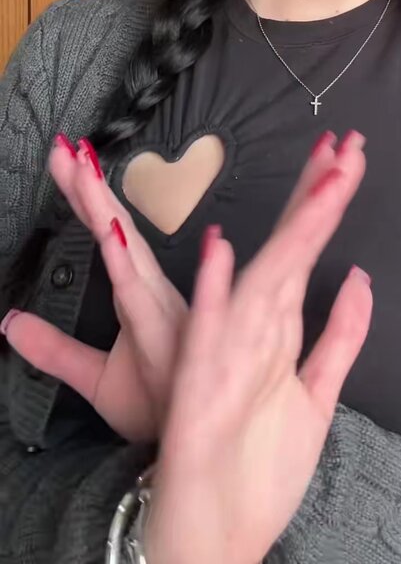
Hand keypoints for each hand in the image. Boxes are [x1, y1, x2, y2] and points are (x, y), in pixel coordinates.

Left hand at [2, 136, 187, 440]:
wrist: (192, 445)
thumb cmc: (158, 405)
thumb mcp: (93, 378)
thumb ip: (53, 350)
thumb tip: (8, 323)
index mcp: (138, 292)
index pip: (106, 232)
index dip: (84, 195)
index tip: (64, 157)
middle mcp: (149, 289)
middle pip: (113, 227)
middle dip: (87, 185)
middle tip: (64, 145)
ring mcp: (157, 305)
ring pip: (123, 246)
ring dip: (103, 205)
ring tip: (83, 168)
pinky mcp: (161, 331)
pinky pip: (140, 290)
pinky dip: (129, 259)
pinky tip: (115, 232)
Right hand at [145, 130, 372, 563]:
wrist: (211, 531)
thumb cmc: (256, 464)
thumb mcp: (316, 394)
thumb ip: (341, 335)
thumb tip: (360, 277)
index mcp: (277, 324)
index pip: (307, 248)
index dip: (328, 201)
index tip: (352, 154)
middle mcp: (253, 327)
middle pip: (292, 248)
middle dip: (320, 193)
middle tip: (347, 142)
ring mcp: (227, 354)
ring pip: (263, 279)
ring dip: (292, 230)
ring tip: (322, 181)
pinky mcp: (200, 391)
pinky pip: (207, 339)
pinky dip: (214, 296)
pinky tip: (221, 254)